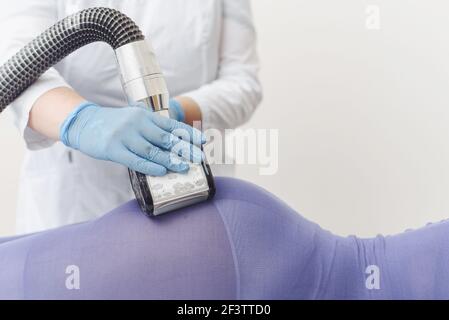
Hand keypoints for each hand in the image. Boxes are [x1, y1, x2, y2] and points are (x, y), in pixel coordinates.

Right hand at [60, 102, 205, 175]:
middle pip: (166, 138)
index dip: (188, 134)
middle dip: (185, 149)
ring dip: (170, 160)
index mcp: (145, 116)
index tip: (203, 141)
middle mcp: (137, 123)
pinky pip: (135, 160)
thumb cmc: (114, 124)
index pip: (171, 125)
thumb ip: (152, 127)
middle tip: (199, 158)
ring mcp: (125, 136)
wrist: (84, 122)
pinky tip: (161, 172)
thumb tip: (174, 143)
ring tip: (184, 167)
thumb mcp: (134, 118)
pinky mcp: (113, 149)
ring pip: (152, 150)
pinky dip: (150, 167)